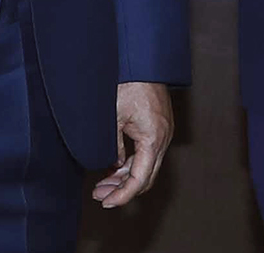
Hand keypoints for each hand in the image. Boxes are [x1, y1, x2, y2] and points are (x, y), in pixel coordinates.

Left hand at [93, 82, 172, 207]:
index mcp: (153, 139)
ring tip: (102, 183)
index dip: (123, 195)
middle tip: (100, 194)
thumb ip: (113, 146)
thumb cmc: (129, 83)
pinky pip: (147, 153)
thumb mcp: (113, 117)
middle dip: (122, 189)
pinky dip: (131, 162)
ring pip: (146, 166)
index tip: (106, 202)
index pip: (139, 179)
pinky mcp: (158, 126)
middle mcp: (163, 138)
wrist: (141, 60)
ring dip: (125, 176)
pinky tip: (114, 165)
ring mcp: (163, 132)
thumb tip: (112, 165)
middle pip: (145, 177)